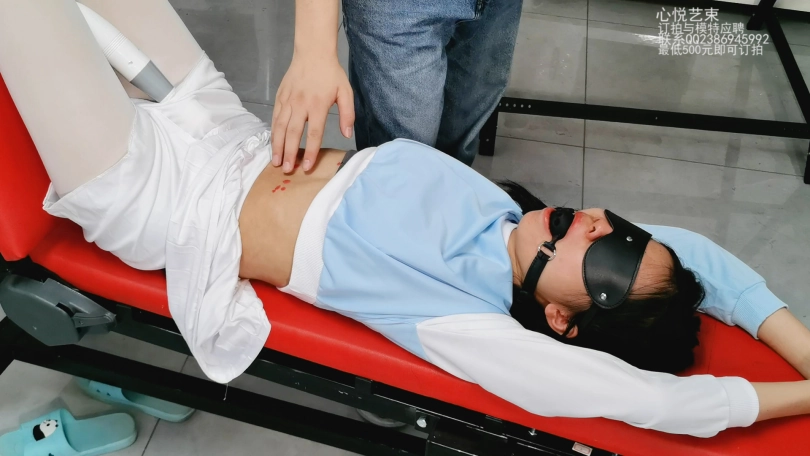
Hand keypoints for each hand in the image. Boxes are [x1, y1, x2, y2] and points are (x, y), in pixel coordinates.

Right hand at [271, 54, 353, 172]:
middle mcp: (301, 104)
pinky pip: (275, 118)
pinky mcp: (280, 97)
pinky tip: (273, 144)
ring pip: (280, 127)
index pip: (314, 133)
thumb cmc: (331, 74)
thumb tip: (347, 135)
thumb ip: (348, 114)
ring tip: (276, 162)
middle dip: (290, 153)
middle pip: (294, 133)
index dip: (311, 152)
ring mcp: (288, 101)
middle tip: (287, 170)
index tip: (307, 167)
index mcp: (318, 105)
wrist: (312, 52)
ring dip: (277, 146)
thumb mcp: (346, 91)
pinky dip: (273, 132)